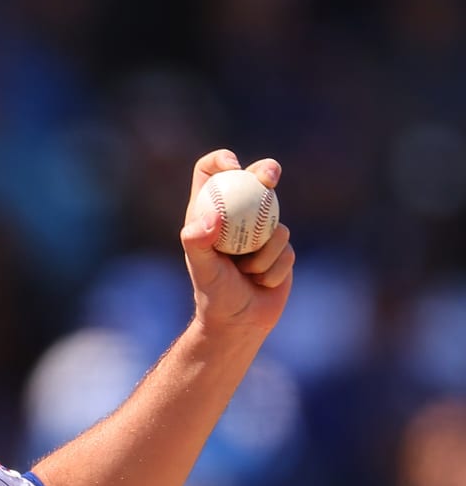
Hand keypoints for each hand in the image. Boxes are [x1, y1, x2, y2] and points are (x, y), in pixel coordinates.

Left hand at [180, 150, 294, 336]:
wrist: (239, 323)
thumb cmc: (214, 295)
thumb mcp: (202, 269)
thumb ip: (198, 242)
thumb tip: (210, 218)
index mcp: (208, 213)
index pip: (210, 173)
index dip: (221, 161)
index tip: (232, 166)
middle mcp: (235, 218)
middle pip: (253, 180)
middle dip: (265, 171)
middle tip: (270, 176)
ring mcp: (260, 231)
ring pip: (276, 221)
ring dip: (264, 251)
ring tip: (247, 272)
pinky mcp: (280, 249)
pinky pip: (286, 248)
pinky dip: (274, 266)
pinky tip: (262, 282)